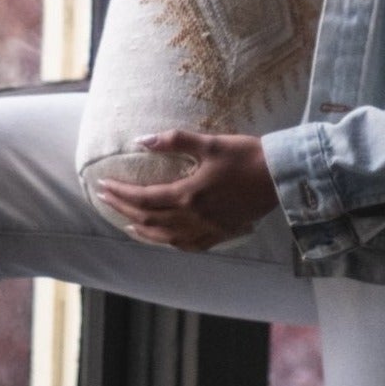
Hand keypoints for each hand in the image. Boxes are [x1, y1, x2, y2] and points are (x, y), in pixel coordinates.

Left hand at [96, 130, 279, 251]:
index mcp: (189, 194)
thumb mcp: (210, 143)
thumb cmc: (246, 156)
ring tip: (126, 222)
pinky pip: (187, 245)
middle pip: (149, 219)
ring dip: (141, 230)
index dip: (120, 193)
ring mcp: (208, 229)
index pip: (144, 198)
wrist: (281, 177)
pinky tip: (163, 237)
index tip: (103, 185)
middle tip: (106, 198)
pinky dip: (168, 242)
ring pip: (165, 237)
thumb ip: (174, 141)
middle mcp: (194, 217)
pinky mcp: (221, 234)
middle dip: (123, 208)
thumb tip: (142, 140)